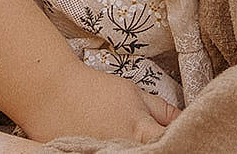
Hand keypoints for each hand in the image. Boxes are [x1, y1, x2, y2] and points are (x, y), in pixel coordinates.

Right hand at [21, 62, 177, 144]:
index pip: (170, 141)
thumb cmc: (94, 90)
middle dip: (158, 146)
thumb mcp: (134, 93)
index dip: (179, 137)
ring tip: (125, 135)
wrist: (52, 92)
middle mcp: (123, 150)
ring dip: (135, 149)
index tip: (184, 134)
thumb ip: (161, 109)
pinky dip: (112, 151)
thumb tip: (182, 118)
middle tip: (153, 137)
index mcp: (140, 133)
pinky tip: (109, 142)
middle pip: (151, 152)